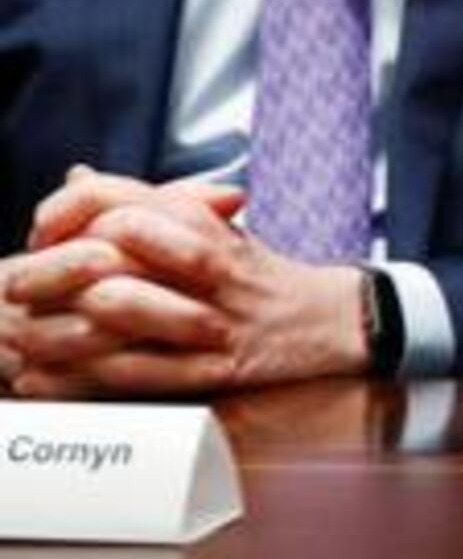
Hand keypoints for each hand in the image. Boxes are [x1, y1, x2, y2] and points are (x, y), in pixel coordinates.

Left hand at [5, 169, 369, 396]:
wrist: (335, 321)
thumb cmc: (257, 275)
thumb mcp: (209, 224)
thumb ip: (143, 201)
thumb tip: (75, 179)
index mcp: (203, 219)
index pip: (119, 197)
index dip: (65, 214)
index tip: (37, 235)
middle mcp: (211, 261)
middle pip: (115, 249)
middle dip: (51, 271)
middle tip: (14, 288)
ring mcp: (216, 316)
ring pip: (125, 310)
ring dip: (65, 327)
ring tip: (26, 339)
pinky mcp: (220, 368)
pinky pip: (146, 373)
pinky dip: (90, 378)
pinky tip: (53, 379)